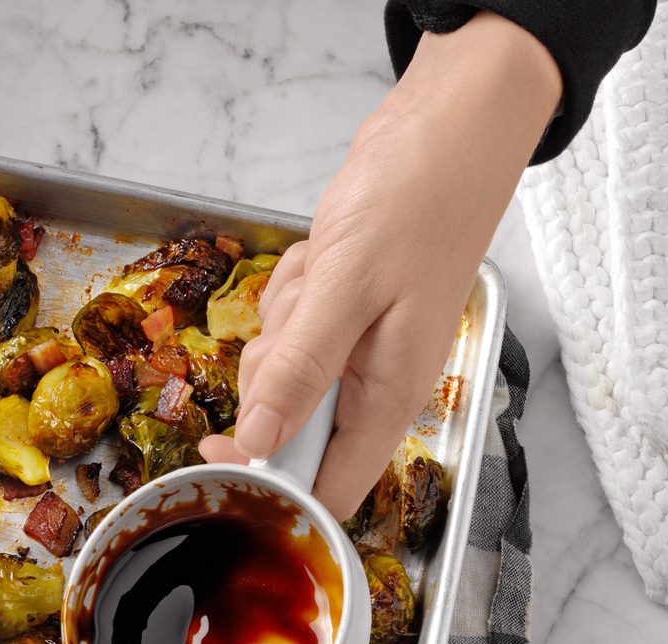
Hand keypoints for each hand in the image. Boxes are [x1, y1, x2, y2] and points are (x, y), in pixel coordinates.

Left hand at [200, 13, 560, 517]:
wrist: (449, 129)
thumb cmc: (418, 200)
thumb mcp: (348, 287)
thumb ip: (303, 371)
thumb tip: (258, 443)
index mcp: (390, 397)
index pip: (328, 489)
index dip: (269, 488)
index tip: (217, 450)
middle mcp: (376, 383)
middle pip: (287, 426)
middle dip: (271, 372)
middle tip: (298, 312)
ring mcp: (360, 347)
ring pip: (281, 369)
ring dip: (281, 319)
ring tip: (322, 270)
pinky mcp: (342, 313)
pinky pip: (289, 322)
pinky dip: (291, 289)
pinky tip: (322, 256)